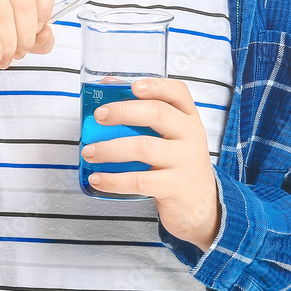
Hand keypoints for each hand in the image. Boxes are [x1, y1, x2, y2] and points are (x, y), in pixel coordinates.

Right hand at [0, 0, 55, 68]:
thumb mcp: (7, 32)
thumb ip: (34, 37)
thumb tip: (47, 36)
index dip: (44, 13)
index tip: (35, 34)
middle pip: (24, 2)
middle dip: (24, 36)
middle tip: (16, 55)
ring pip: (3, 12)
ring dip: (7, 43)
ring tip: (2, 59)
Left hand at [81, 78, 220, 251]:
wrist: (201, 204)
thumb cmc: (177, 162)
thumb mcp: (171, 135)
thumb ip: (143, 112)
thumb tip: (108, 86)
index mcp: (188, 118)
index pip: (178, 92)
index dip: (155, 85)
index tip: (133, 86)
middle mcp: (191, 136)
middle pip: (158, 114)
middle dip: (123, 112)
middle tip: (99, 116)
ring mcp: (185, 161)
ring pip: (144, 147)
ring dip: (110, 148)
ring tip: (89, 151)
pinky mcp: (174, 187)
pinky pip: (139, 180)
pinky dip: (113, 179)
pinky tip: (97, 179)